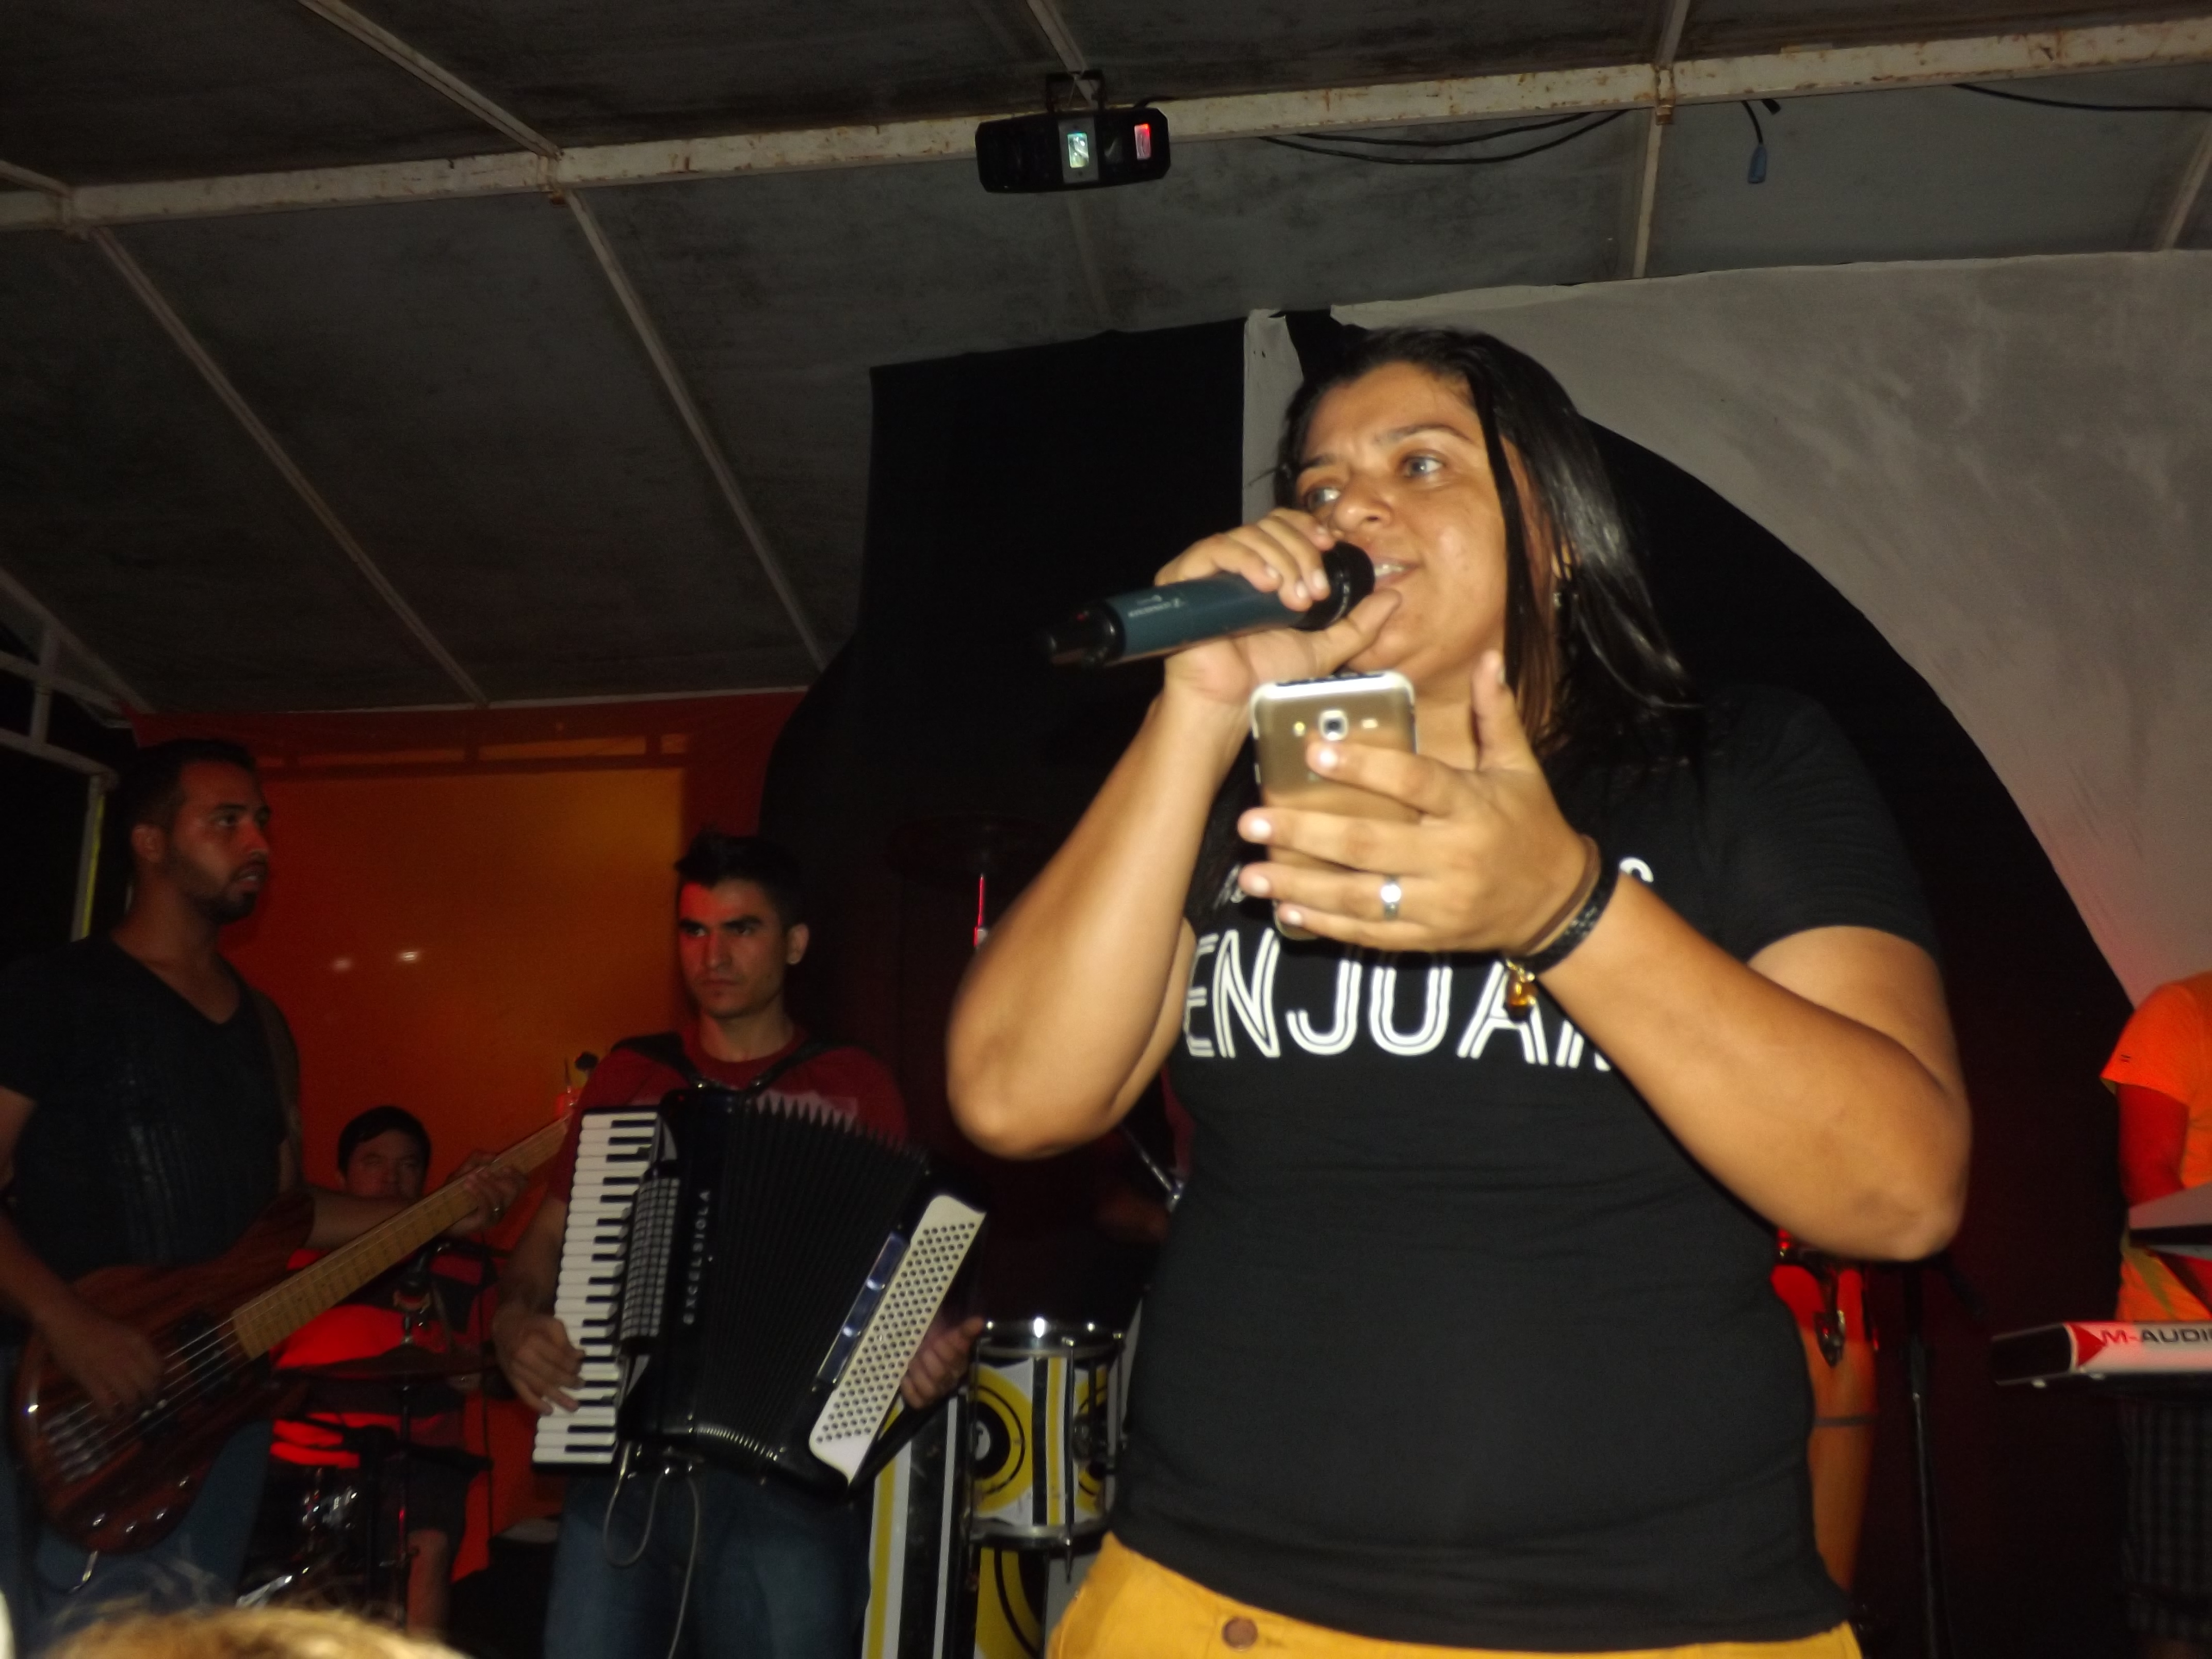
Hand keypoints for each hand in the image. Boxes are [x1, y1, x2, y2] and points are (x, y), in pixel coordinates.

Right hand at [42, 1299, 164, 1418]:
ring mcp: (109, 1369)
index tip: (155, 1388)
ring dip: (131, 1408)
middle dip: (149, 1398)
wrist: (68, 1321)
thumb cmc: (95, 1325)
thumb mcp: (126, 1332)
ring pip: (130, 1397)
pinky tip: (111, 1416)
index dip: (159, 1382)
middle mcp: (128, 1356)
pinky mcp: (90, 1379)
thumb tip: (145, 1371)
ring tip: (129, 1412)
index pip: (159, 1368)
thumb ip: (137, 1351)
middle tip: (145, 1404)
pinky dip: (111, 1413)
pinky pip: (106, 1402)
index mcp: (139, 1342)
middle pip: (148, 1386)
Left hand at [442, 1153, 526, 1235]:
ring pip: (499, 1197)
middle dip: (499, 1179)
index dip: (517, 1174)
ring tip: (470, 1178)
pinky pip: (487, 1206)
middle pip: (514, 1190)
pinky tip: (467, 1186)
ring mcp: (495, 1215)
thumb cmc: (454, 1196)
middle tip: (484, 1172)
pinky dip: (478, 1192)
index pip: (522, 1184)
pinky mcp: (485, 1222)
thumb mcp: (463, 1174)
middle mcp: (503, 1205)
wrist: (440, 1218)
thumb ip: (475, 1162)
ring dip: (485, 1184)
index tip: (504, 1167)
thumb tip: (492, 1155)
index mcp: (502, 1193)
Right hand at [492, 1304, 583, 1413]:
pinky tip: (549, 1410)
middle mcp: (523, 1357)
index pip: (558, 1358)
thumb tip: (579, 1356)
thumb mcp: (551, 1324)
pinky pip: (523, 1395)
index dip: (572, 1365)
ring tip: (573, 1406)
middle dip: (568, 1381)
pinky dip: (536, 1404)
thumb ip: (565, 1340)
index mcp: (534, 1341)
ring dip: (558, 1397)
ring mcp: (516, 1370)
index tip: (580, 1368)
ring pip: (539, 1387)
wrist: (506, 1327)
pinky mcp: (511, 1379)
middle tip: (580, 1385)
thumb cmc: (532, 1325)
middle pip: (550, 1374)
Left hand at [900, 1314, 983, 1409]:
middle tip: (920, 1349)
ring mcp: (937, 1390)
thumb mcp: (947, 1328)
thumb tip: (979, 1322)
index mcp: (960, 1361)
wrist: (921, 1348)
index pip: (955, 1358)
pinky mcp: (922, 1399)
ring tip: (912, 1362)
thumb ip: (964, 1329)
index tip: (936, 1340)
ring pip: (929, 1391)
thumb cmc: (935, 1337)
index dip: (944, 1350)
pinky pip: (917, 1401)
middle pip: (940, 1376)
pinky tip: (905, 1376)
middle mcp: (951, 1379)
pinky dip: (909, 1390)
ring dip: (917, 1375)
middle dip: (927, 1360)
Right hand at [1153, 509, 1400, 711]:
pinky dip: (1246, 560)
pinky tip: (1265, 584)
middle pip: (1271, 526)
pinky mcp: (1184, 578)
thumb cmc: (1268, 676)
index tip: (1329, 548)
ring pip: (1248, 535)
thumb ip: (1359, 624)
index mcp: (1266, 569)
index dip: (1308, 529)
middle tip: (1313, 593)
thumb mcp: (1326, 647)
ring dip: (1280, 560)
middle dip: (1300, 553)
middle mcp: (1237, 563)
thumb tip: (1394, 597)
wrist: (1232, 703)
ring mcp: (1209, 569)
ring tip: (1292, 599)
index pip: (1286, 525)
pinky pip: (1215, 549)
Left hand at [1233, 652, 1588, 953]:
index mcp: (1471, 808)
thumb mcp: (1519, 768)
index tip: (1314, 751)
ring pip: (1359, 896)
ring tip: (1249, 876)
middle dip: (1304, 835)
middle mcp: (1452, 857)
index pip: (1413, 782)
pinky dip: (1327, 923)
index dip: (1364, 766)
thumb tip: (1489, 658)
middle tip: (1251, 823)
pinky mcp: (1429, 936)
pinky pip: (1370, 933)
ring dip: (1300, 886)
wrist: (1556, 902)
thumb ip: (1496, 715)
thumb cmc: (1530, 824)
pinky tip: (1287, 909)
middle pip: (1369, 844)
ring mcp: (1438, 903)